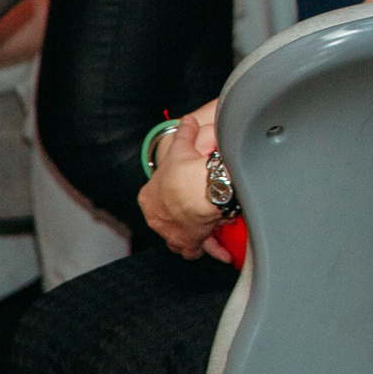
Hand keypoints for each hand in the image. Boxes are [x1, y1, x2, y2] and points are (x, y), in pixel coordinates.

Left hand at [138, 105, 235, 261]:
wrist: (201, 190)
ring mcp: (172, 233)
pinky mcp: (190, 243)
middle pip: (171, 221)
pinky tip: (223, 253)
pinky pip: (198, 250)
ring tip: (212, 233)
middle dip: (185, 220)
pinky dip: (212, 250)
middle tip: (200, 215)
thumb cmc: (187, 171)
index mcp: (149, 198)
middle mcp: (157, 219)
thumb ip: (184, 134)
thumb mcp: (182, 147)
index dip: (173, 196)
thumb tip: (187, 121)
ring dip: (198, 235)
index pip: (157, 200)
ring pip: (183, 238)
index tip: (187, 193)